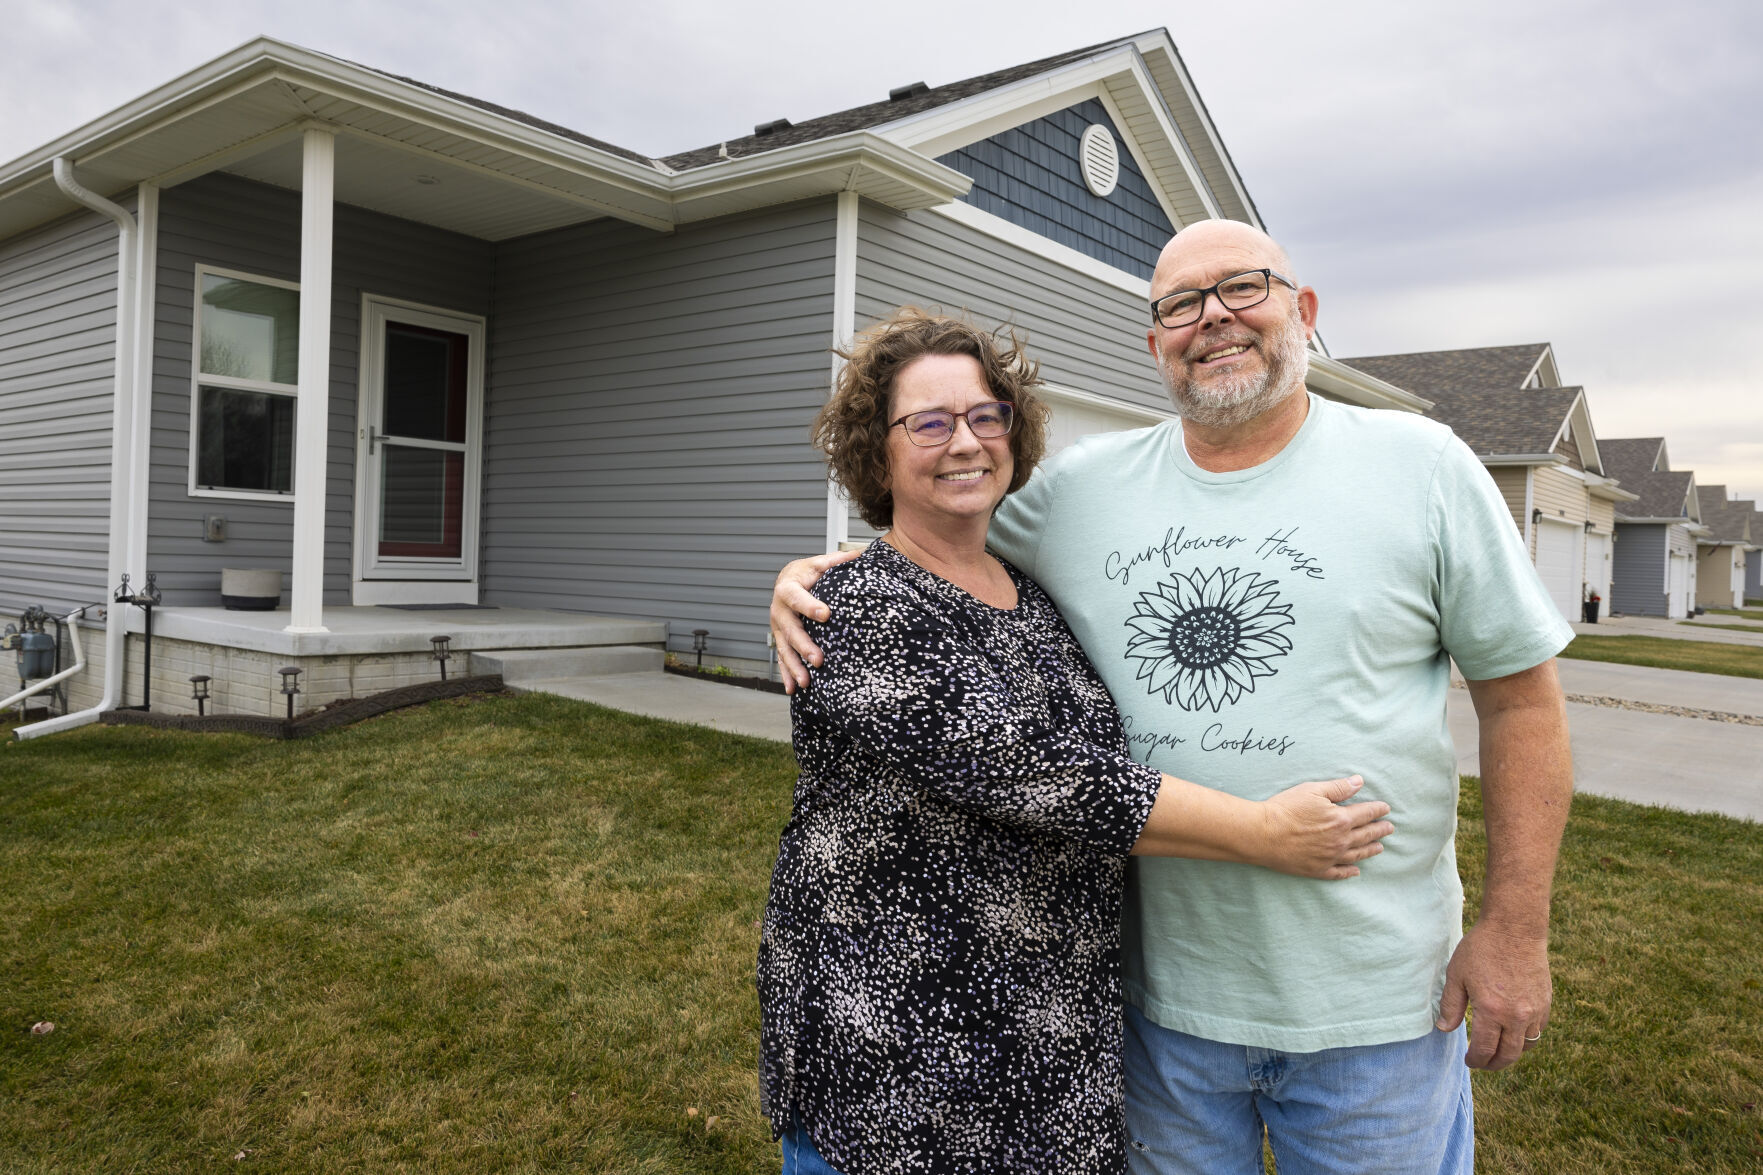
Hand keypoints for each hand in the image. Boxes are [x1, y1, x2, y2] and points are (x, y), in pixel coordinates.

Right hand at [770, 550, 860, 692]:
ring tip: (806, 682)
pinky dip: (787, 675)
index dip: (810, 606)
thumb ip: (837, 561)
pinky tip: (793, 690)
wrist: (787, 581)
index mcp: (788, 588)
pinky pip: (782, 659)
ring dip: (794, 667)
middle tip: (819, 660)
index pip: (798, 598)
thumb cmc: (807, 573)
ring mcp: (778, 628)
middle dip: (804, 646)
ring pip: (784, 649)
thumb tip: (860, 553)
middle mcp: (779, 610)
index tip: (826, 615)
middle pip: (790, 630)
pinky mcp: (780, 640)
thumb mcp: (820, 563)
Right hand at [1254, 776, 1392, 879]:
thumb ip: (1338, 788)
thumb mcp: (1312, 790)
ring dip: (1370, 850)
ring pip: (1357, 855)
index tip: (1386, 809)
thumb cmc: (1285, 809)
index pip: (1366, 813)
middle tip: (1389, 828)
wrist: (1262, 834)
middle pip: (1366, 835)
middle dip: (1379, 830)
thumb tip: (1359, 782)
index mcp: (1341, 819)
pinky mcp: (1317, 870)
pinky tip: (1356, 871)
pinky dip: (1349, 872)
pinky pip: (1339, 872)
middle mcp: (1340, 841)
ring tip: (1379, 847)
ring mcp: (1330, 857)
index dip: (1378, 810)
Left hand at [1435, 920, 1549, 1069]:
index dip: (1476, 1060)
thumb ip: (1450, 1005)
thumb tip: (1444, 1029)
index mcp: (1491, 1010)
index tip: (1470, 1060)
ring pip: (1526, 1046)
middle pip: (1508, 1055)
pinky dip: (1526, 1037)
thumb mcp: (1457, 975)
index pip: (1485, 1050)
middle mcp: (1516, 1016)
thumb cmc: (1481, 949)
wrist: (1514, 929)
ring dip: (1512, 1053)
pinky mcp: (1546, 1002)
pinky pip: (1538, 1031)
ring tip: (1498, 1050)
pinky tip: (1513, 1032)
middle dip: (1494, 1064)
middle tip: (1483, 1063)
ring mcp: (1534, 1010)